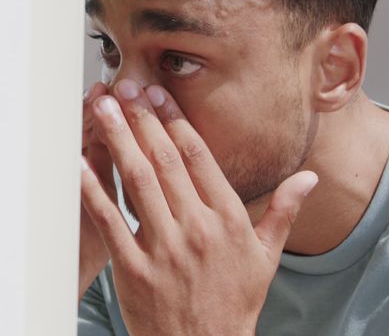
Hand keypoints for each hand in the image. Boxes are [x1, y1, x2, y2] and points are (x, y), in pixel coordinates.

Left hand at [79, 80, 317, 334]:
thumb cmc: (235, 303)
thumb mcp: (266, 257)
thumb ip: (282, 211)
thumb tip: (309, 177)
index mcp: (228, 220)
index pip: (198, 157)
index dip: (175, 120)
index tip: (158, 93)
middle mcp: (196, 229)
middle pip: (164, 160)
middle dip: (142, 118)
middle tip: (124, 85)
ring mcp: (164, 249)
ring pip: (137, 182)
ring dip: (117, 139)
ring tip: (101, 106)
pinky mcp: (133, 271)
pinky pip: (110, 222)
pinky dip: (93, 190)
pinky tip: (79, 162)